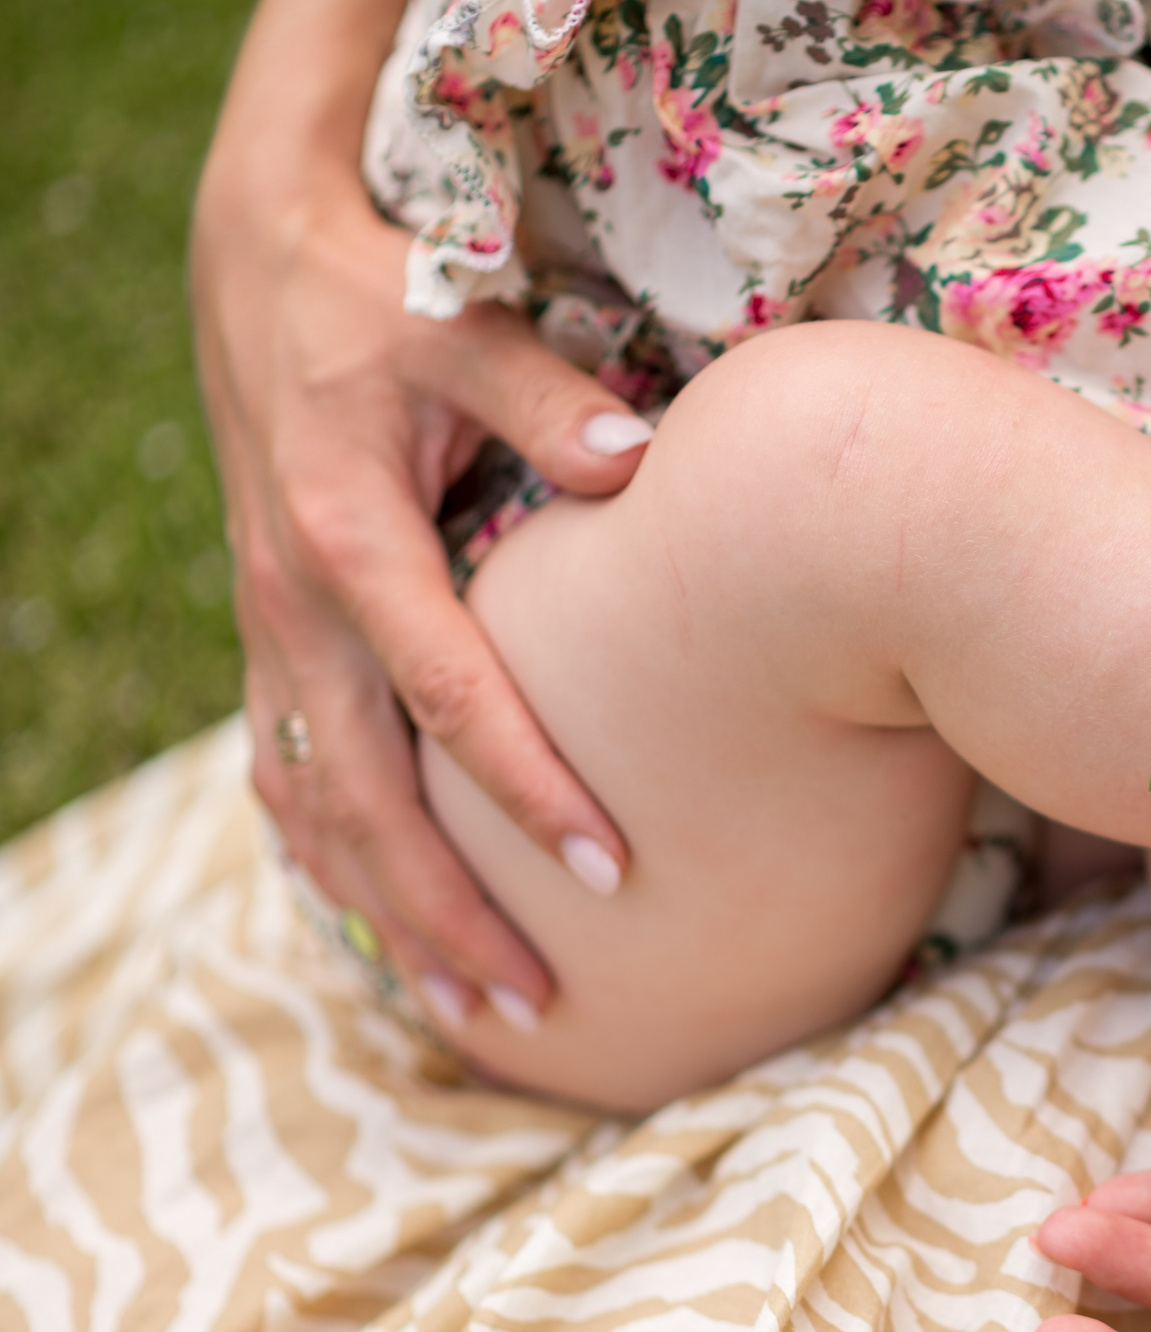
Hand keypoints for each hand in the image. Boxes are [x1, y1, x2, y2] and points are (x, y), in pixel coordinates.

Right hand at [194, 69, 655, 1025]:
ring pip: (314, 812)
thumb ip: (551, 401)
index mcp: (350, 543)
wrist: (262, 259)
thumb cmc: (380, 291)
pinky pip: (285, 777)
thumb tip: (643, 465)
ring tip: (471, 1007)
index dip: (530, 790)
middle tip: (540, 1003)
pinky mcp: (271, 637)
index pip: (449, 699)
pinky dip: (330, 862)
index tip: (611, 872)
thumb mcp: (463, 322)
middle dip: (447, 912)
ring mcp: (271, 631)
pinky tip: (383, 923)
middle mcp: (295, 608)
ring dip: (385, 915)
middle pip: (366, 802)